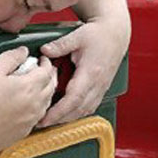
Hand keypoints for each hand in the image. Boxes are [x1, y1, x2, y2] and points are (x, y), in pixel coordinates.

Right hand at [0, 46, 56, 153]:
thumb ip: (11, 57)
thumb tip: (23, 52)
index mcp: (29, 87)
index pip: (47, 72)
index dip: (46, 63)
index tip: (42, 59)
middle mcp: (34, 105)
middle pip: (51, 88)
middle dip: (50, 76)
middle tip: (43, 70)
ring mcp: (30, 121)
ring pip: (46, 104)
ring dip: (46, 92)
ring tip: (37, 86)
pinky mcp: (23, 132)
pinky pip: (37, 118)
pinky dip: (38, 108)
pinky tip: (27, 106)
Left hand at [38, 12, 129, 126]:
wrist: (115, 33)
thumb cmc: (98, 34)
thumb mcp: (77, 36)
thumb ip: (60, 45)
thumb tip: (44, 51)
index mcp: (91, 73)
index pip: (73, 99)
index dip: (58, 112)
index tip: (45, 118)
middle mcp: (98, 84)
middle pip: (78, 110)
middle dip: (59, 119)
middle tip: (41, 123)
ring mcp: (101, 88)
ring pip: (84, 111)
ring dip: (68, 118)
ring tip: (50, 121)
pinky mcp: (101, 89)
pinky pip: (90, 106)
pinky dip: (77, 113)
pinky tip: (66, 114)